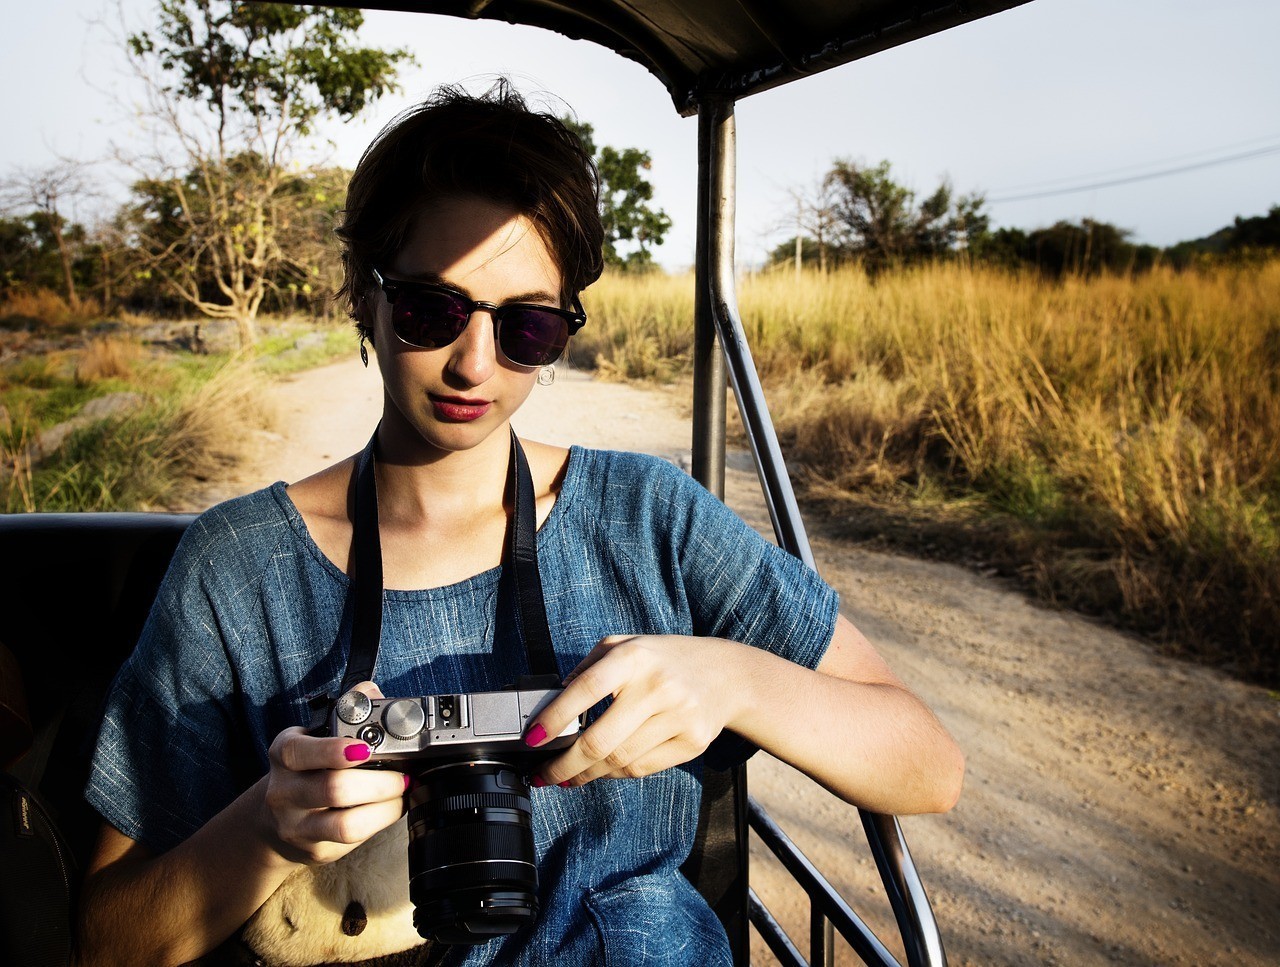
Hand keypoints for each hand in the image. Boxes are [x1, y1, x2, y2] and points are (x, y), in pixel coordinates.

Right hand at [259, 681, 408, 865]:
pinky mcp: (314, 850)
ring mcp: (297, 825)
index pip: (302, 752)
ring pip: (346, 823)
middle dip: (380, 781)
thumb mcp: (316, 735)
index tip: (365, 748)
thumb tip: (372, 693)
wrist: (275, 819)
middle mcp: (284, 791)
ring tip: (403, 790)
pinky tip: (392, 807)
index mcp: (285, 753)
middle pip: (333, 789)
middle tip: (404, 773)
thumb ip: (347, 711)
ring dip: (386, 805)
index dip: (334, 751)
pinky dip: (381, 821)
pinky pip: (353, 840)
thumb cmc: (307, 768)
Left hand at [527, 635, 743, 785]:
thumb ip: (589, 667)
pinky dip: (615, 775)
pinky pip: (642, 768)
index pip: (586, 689)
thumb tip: (554, 702)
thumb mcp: (626, 645)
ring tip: (566, 777)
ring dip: (586, 775)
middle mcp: (657, 686)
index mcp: (634, 657)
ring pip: (620, 761)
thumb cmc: (664, 660)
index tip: (532, 739)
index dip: (555, 717)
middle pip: (600, 740)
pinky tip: (601, 772)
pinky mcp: (692, 742)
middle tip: (543, 774)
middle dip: (564, 764)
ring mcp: (678, 716)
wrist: (727, 675)